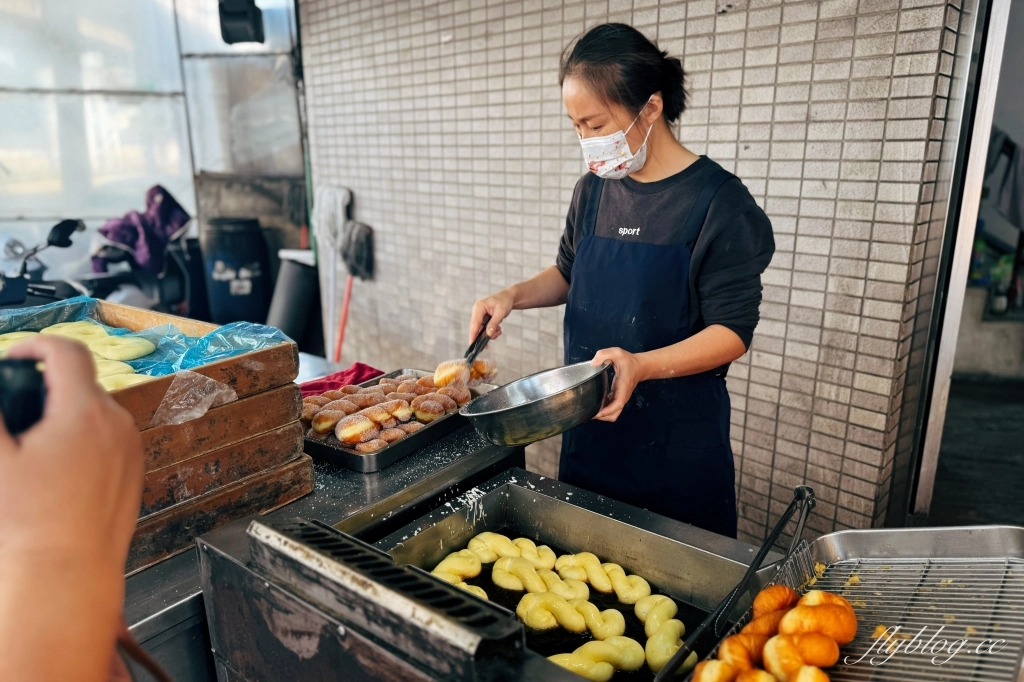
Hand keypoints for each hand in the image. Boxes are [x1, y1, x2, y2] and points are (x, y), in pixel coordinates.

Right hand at [0, 336, 142, 567]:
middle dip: (47, 387)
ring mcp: (131, 448)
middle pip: (81, 383)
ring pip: (96, 412)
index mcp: (86, 411)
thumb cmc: (32, 523)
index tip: (17, 356)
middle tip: (17, 408)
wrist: (68, 572)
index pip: (68, 351)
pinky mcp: (134, 470)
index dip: (37, 344)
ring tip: (33, 444)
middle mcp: (118, 424)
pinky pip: (109, 439)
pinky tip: (57, 466)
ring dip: (65, 414)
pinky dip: (83, 439)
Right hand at [469, 287, 515, 344]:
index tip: (472, 344)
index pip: (474, 323)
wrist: (509, 297)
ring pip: (481, 330)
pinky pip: (485, 328)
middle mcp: (477, 311)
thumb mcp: (500, 312)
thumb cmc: (504, 301)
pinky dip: (491, 331)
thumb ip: (493, 324)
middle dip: (483, 336)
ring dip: (490, 333)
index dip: (473, 334)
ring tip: (499, 331)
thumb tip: (488, 334)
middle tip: (489, 344)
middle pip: (476, 328)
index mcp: (479, 307)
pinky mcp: (483, 319)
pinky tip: (498, 329)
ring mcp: (480, 315)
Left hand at [592, 347, 645, 421]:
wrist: (640, 366)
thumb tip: (593, 363)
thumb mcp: (617, 353)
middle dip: (602, 417)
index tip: (597, 412)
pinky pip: (611, 409)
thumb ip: (604, 354)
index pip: (618, 404)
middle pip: (614, 414)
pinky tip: (594, 404)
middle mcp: (622, 396)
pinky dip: (603, 410)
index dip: (608, 410)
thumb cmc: (629, 361)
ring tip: (589, 410)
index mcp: (623, 387)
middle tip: (588, 412)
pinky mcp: (618, 398)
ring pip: (612, 414)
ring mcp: (620, 399)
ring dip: (602, 415)